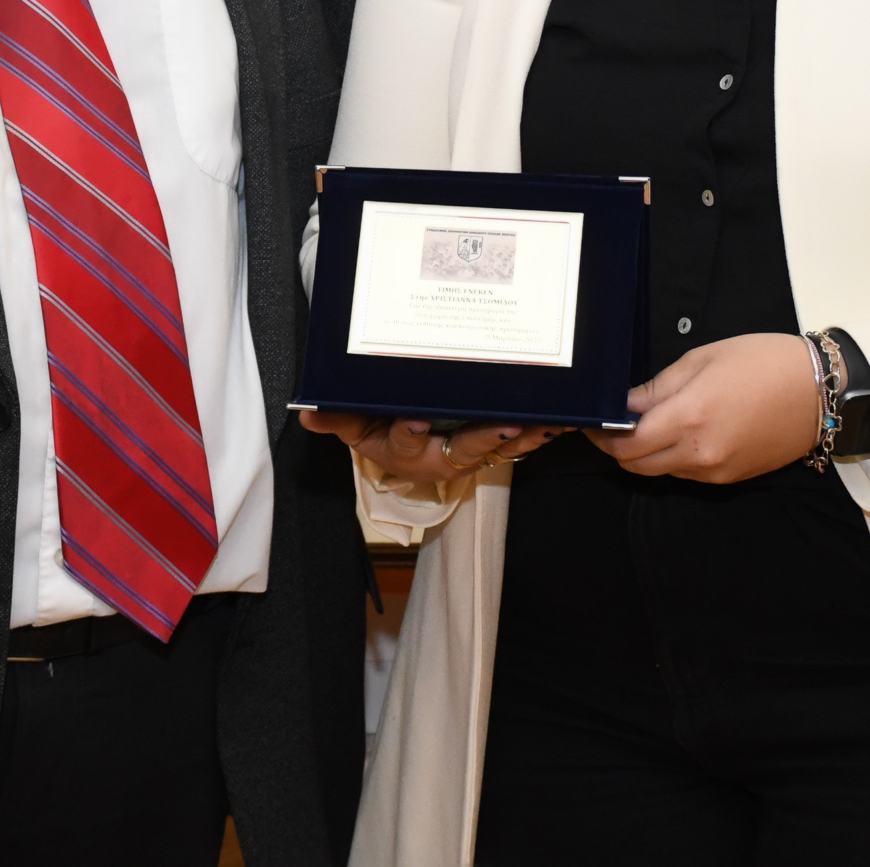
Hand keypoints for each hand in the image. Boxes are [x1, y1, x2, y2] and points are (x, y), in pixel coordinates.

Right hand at [298, 410, 569, 482]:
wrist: (410, 447)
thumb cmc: (383, 432)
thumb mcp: (357, 427)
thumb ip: (337, 418)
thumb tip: (308, 412)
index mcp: (406, 452)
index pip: (404, 443)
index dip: (409, 432)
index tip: (414, 417)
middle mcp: (443, 457)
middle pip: (463, 449)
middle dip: (484, 436)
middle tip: (503, 422)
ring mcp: (472, 453)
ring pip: (499, 445)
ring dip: (522, 434)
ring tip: (543, 420)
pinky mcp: (495, 446)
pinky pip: (521, 441)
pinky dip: (541, 431)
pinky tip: (561, 417)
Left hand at [590, 333, 820, 482]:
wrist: (820, 392)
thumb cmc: (763, 363)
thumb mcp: (702, 360)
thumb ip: (657, 387)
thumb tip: (623, 405)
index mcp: (688, 418)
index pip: (624, 443)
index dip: (600, 435)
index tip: (591, 421)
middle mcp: (699, 453)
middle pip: (635, 466)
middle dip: (616, 448)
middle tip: (611, 425)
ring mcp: (716, 471)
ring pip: (660, 472)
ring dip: (644, 455)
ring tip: (647, 425)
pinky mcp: (730, 479)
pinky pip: (687, 474)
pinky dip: (673, 458)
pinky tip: (680, 433)